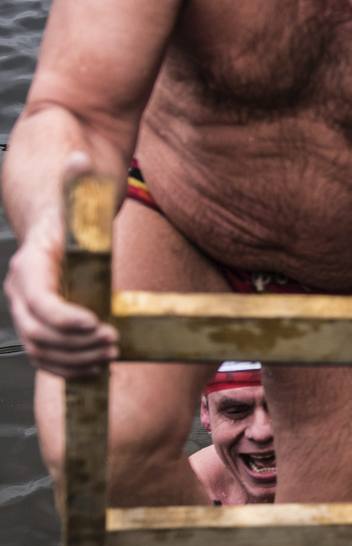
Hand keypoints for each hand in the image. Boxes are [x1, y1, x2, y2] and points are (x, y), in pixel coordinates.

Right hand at [4, 152, 118, 377]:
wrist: (51, 219)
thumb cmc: (68, 209)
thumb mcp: (74, 197)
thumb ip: (77, 181)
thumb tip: (81, 156)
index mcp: (30, 264)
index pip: (39, 299)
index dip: (65, 317)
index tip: (97, 324)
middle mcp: (21, 290)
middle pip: (39, 331)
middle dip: (77, 343)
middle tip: (112, 341)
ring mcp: (27, 310)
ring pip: (42, 348)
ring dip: (77, 358)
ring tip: (110, 353)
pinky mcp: (40, 324)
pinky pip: (47, 355)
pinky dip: (70, 367)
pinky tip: (97, 366)